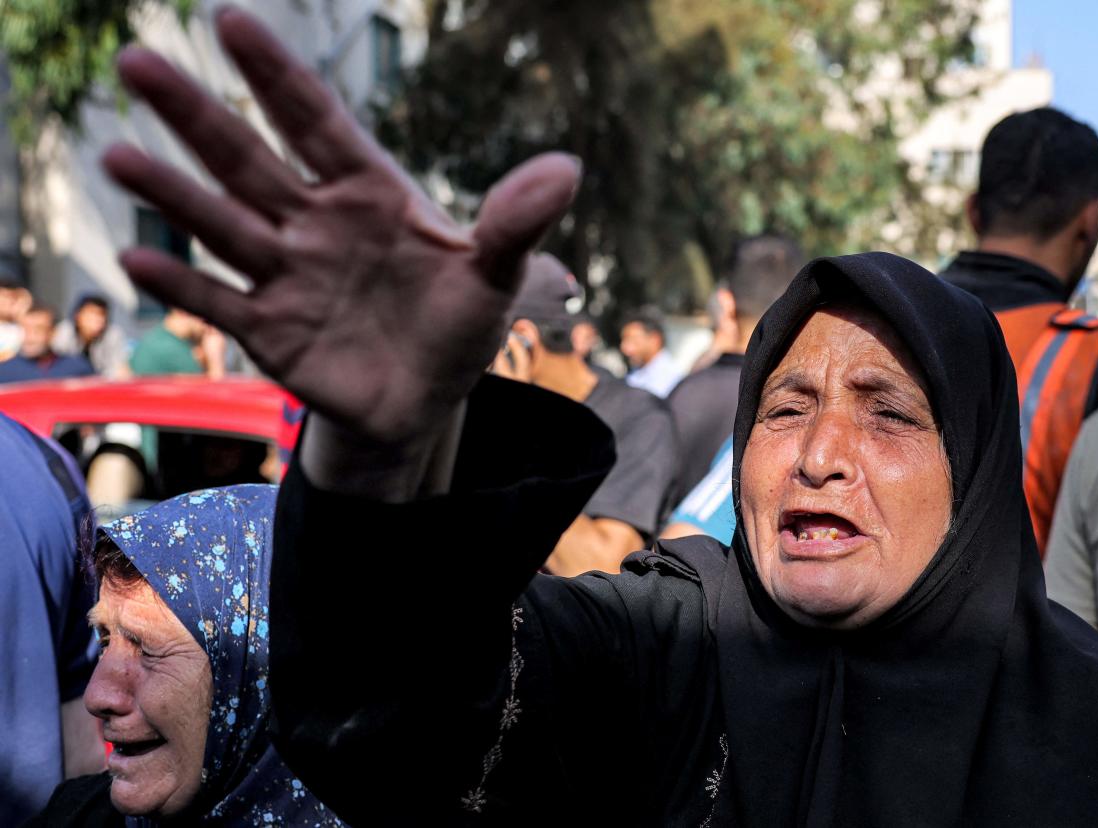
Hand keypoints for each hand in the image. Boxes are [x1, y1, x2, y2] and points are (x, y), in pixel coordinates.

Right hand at [102, 6, 578, 443]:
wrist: (424, 399)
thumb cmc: (457, 323)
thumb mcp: (496, 273)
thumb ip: (516, 221)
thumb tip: (567, 168)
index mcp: (369, 193)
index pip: (317, 123)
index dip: (277, 75)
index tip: (231, 20)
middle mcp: (315, 224)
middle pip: (249, 160)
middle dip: (197, 114)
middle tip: (137, 58)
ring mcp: (287, 275)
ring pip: (223, 224)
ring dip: (174, 192)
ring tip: (116, 154)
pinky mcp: (271, 331)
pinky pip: (221, 302)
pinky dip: (184, 284)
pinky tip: (138, 257)